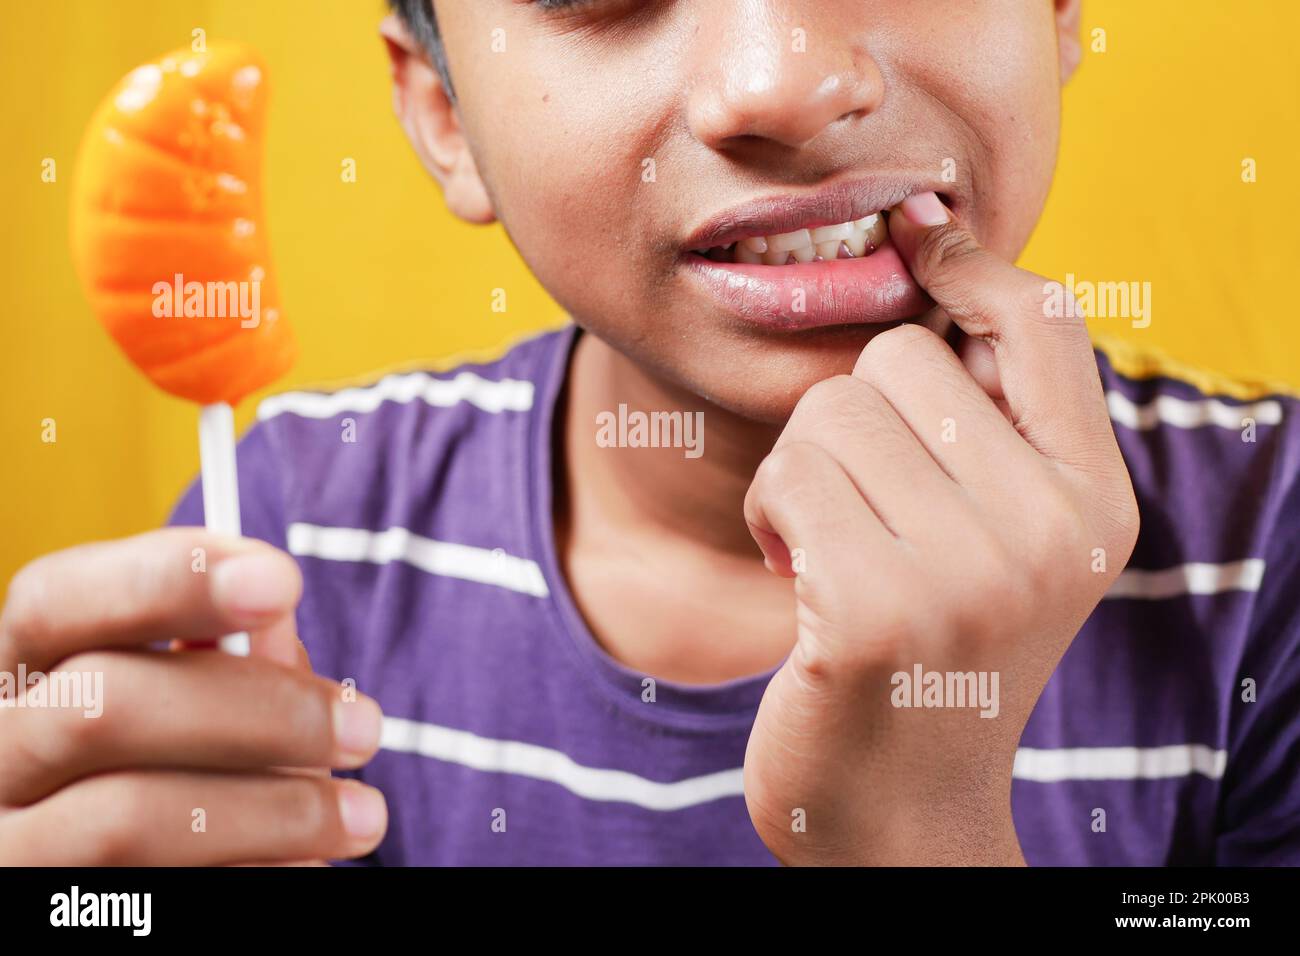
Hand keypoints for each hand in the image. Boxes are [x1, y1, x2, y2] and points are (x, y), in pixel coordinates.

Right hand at [0, 529, 387, 864]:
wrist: (150, 877)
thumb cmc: (192, 766)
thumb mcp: (202, 700)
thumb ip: (232, 654)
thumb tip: (272, 613)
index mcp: (24, 676)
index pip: (56, 600)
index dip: (166, 579)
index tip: (282, 580)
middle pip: (104, 706)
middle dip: (258, 711)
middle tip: (366, 728)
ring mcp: (10, 849)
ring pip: (127, 821)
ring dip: (275, 812)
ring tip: (363, 813)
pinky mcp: (47, 921)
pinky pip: (158, 897)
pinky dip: (254, 873)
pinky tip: (307, 863)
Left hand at [741, 192, 1138, 865]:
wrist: (896, 810)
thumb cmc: (929, 650)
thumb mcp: (998, 539)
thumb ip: (990, 424)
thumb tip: (935, 262)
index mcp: (1096, 503)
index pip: (1043, 325)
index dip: (969, 265)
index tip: (915, 232)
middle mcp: (1050, 533)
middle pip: (904, 358)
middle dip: (854, 424)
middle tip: (864, 513)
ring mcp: (967, 575)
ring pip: (831, 410)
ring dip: (804, 474)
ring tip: (832, 553)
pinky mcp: (873, 610)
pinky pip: (786, 474)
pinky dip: (771, 515)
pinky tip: (800, 584)